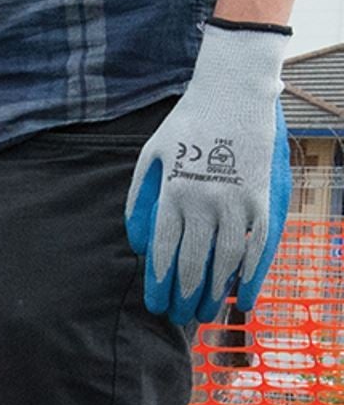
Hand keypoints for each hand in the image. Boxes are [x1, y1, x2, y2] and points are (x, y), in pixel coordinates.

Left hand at [125, 23, 291, 325]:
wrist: (236, 87)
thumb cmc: (187, 124)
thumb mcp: (150, 157)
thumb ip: (140, 201)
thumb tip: (139, 246)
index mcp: (173, 194)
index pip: (163, 253)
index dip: (159, 285)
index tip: (156, 306)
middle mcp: (205, 202)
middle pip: (192, 263)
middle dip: (183, 296)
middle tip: (178, 317)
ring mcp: (238, 199)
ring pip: (226, 260)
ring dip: (215, 292)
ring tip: (205, 313)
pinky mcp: (265, 196)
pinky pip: (261, 244)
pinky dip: (253, 275)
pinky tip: (244, 298)